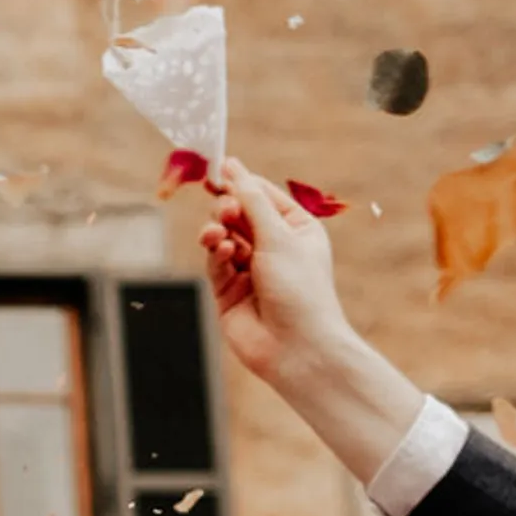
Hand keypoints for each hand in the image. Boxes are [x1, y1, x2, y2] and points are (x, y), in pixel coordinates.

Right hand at [198, 156, 359, 387]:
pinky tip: (222, 253)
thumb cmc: (300, 290)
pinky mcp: (229, 292)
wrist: (296, 348)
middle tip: (226, 211)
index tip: (219, 169)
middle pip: (238, 214)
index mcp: (296, 229)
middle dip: (228, 209)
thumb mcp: (279, 236)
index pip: (263, 196)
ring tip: (217, 235)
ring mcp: (250, 270)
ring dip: (218, 232)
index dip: (241, 183)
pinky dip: (216, 255)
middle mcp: (273, 247)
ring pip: (222, 238)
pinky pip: (215, 263)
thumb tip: (233, 167)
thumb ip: (251, 201)